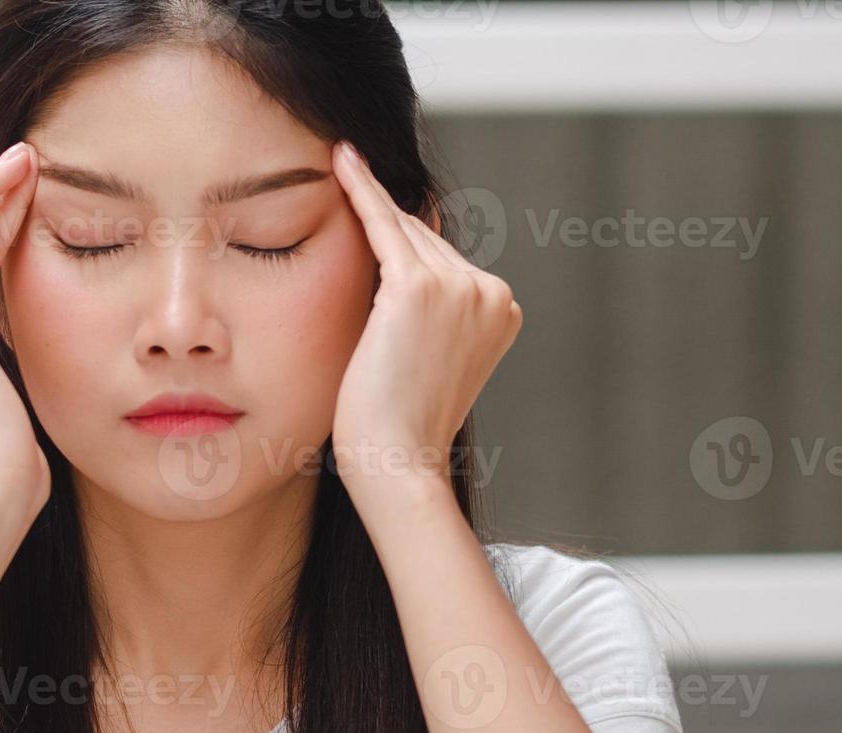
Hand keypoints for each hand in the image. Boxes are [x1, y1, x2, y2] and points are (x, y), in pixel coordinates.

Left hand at [328, 139, 521, 503]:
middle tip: (343, 173)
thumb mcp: (427, 359)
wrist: (397, 462)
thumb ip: (427, 313)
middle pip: (425, 238)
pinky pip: (380, 224)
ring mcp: (459, 286)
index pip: (443, 257)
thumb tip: (397, 262)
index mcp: (502, 308)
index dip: (401, 246)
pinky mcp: (417, 286)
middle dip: (384, 228)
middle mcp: (491, 291)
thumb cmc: (397, 424)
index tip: (371, 203)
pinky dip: (359, 190)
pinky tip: (341, 160)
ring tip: (338, 164)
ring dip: (367, 207)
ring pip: (402, 232)